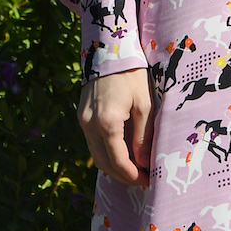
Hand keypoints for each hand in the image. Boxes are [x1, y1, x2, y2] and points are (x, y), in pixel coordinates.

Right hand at [78, 67, 153, 185]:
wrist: (108, 49)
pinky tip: (122, 153)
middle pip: (104, 163)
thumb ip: (143, 137)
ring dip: (114, 167)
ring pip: (96, 155)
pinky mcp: (81, 116)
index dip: (134, 176)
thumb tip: (145, 163)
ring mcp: (82, 120)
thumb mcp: (144, 105)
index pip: (118, 162)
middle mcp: (89, 125)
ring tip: (135, 169)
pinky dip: (106, 153)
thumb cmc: (132, 74)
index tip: (149, 181)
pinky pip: (92, 143)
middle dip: (124, 176)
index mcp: (107, 122)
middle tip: (144, 179)